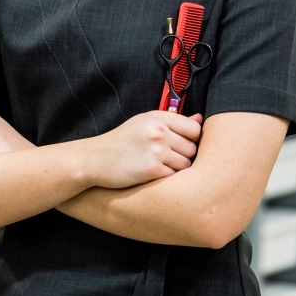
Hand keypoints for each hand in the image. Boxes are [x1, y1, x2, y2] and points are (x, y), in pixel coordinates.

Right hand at [85, 111, 203, 188]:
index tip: (181, 143)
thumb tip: (200, 118)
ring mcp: (156, 151)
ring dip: (176, 168)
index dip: (191, 138)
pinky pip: (174, 177)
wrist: (95, 158)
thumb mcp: (144, 122)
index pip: (195, 128)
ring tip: (158, 165)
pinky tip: (152, 173)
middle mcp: (159, 132)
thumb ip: (173, 121)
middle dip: (183, 155)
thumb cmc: (121, 141)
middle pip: (192, 148)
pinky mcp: (152, 170)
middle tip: (166, 157)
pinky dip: (166, 178)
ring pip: (186, 164)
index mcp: (158, 117)